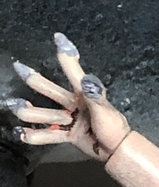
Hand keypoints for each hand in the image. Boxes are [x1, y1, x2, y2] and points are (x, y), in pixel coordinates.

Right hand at [5, 34, 129, 161]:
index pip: (73, 71)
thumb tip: (86, 80)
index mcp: (86, 93)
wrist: (115, 149)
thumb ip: (94, 97)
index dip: (65, 55)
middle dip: (34, 80)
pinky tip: (20, 133)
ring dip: (30, 111)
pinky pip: (49, 134)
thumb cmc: (114, 126)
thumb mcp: (105, 111)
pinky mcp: (68, 134)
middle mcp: (75, 103)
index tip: (58, 37)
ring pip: (45, 113)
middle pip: (50, 90)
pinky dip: (34, 135)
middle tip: (18, 68)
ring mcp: (70, 118)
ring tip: (15, 106)